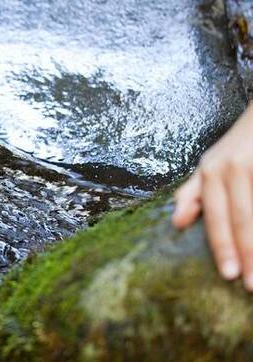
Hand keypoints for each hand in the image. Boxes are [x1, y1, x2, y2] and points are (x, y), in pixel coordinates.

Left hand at [173, 104, 252, 288]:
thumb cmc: (237, 146)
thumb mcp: (209, 164)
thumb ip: (192, 193)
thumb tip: (176, 223)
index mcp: (213, 172)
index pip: (216, 217)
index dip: (223, 247)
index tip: (229, 275)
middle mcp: (236, 168)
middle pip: (244, 218)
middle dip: (250, 254)